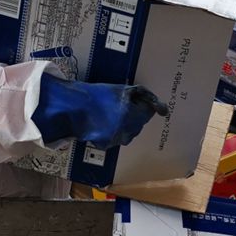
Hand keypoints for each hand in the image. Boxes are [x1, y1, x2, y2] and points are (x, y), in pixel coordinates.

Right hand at [32, 74, 167, 149]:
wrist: (71, 107)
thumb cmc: (97, 95)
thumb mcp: (122, 89)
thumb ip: (145, 96)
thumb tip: (163, 109)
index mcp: (132, 116)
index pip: (149, 112)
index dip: (141, 105)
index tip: (132, 100)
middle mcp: (127, 131)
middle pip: (139, 123)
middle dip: (134, 115)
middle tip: (118, 105)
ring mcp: (116, 140)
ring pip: (129, 132)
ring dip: (125, 124)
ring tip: (109, 114)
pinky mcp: (105, 145)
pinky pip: (116, 138)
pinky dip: (113, 131)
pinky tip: (102, 122)